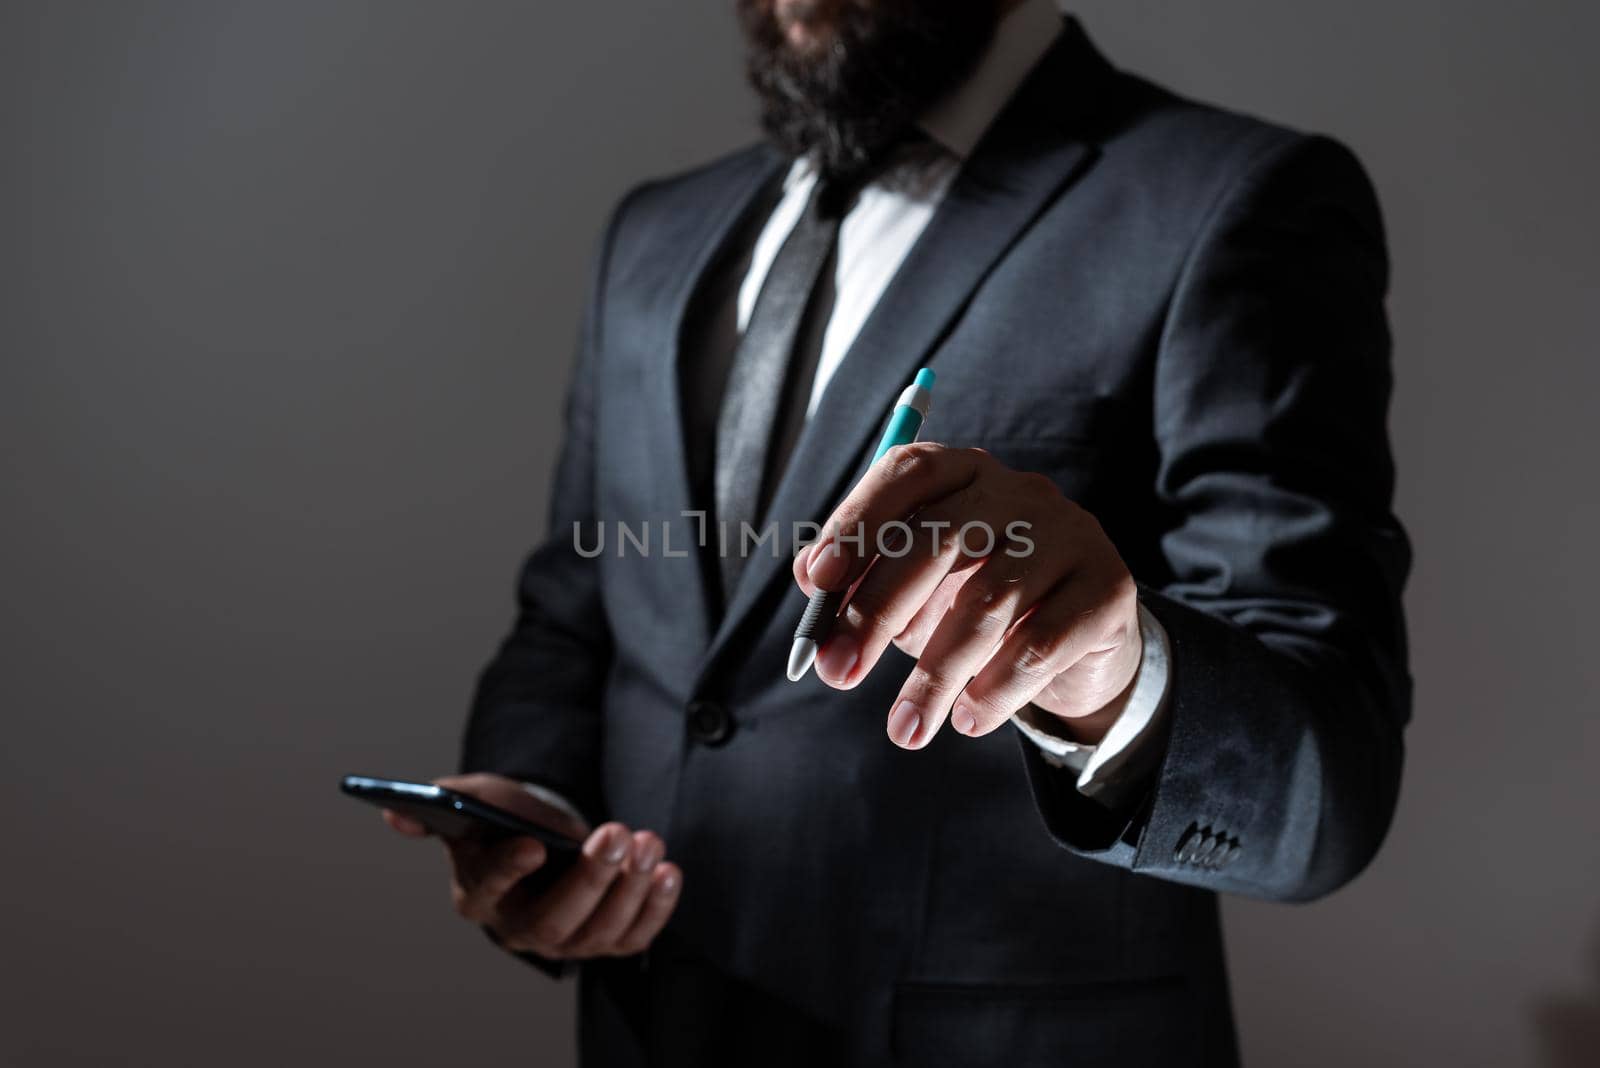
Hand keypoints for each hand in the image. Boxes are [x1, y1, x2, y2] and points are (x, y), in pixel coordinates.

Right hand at [384, 772, 681, 959]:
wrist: (541, 836)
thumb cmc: (503, 819)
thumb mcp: (471, 799)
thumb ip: (439, 801)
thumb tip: (395, 812)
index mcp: (477, 894)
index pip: (489, 889)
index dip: (509, 869)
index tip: (534, 844)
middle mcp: (518, 928)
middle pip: (553, 922)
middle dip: (589, 879)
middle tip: (616, 834)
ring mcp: (566, 940)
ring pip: (598, 932)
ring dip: (630, 889)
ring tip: (647, 842)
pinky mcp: (606, 940)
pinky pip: (634, 937)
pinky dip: (656, 908)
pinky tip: (668, 871)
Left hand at [793, 442, 1140, 749]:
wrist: (1078, 647)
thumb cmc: (975, 607)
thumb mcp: (913, 595)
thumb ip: (861, 585)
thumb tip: (812, 587)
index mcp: (963, 475)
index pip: (907, 473)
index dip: (859, 521)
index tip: (819, 581)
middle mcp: (1019, 492)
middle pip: (940, 538)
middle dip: (878, 611)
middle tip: (836, 673)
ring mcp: (1070, 534)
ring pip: (987, 601)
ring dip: (934, 675)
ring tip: (905, 729)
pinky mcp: (1108, 587)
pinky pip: (1040, 643)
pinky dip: (994, 690)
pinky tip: (968, 720)